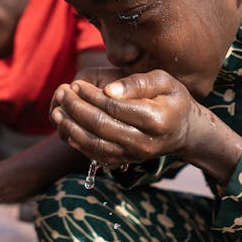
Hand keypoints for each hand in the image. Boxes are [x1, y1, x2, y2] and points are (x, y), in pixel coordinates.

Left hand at [51, 69, 198, 166]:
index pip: (114, 107)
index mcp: (156, 119)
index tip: (76, 84)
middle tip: (61, 93)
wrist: (184, 130)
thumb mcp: (163, 80)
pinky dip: (78, 143)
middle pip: (101, 126)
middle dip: (76, 109)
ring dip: (71, 128)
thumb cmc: (172, 99)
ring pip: (95, 145)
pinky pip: (97, 156)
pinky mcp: (126, 161)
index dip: (90, 95)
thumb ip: (137, 83)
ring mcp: (134, 155)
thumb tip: (108, 90)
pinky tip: (66, 128)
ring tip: (56, 111)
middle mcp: (145, 142)